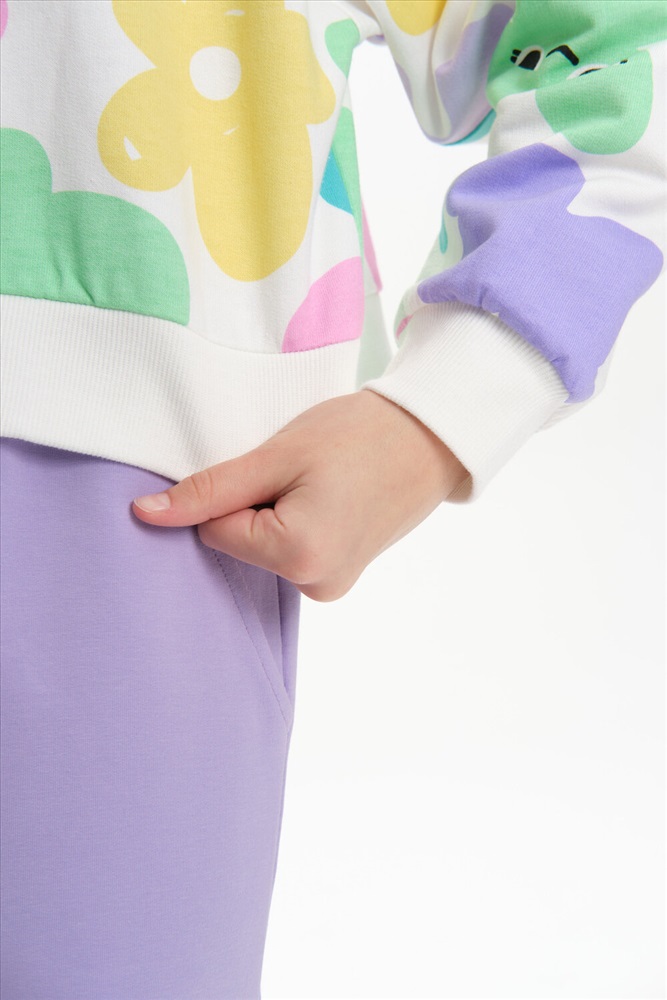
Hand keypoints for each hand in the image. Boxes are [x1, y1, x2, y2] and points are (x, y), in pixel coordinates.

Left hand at [132, 390, 466, 600]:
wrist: (431, 436)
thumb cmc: (359, 435)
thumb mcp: (276, 456)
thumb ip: (209, 490)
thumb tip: (145, 515)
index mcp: (296, 556)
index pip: (214, 530)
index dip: (235, 490)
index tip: (277, 467)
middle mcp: (315, 585)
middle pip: (241, 544)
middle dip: (257, 505)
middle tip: (304, 473)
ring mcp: (331, 585)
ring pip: (265, 548)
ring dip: (279, 513)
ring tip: (323, 483)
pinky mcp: (342, 576)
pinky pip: (293, 553)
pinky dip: (299, 524)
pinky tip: (332, 497)